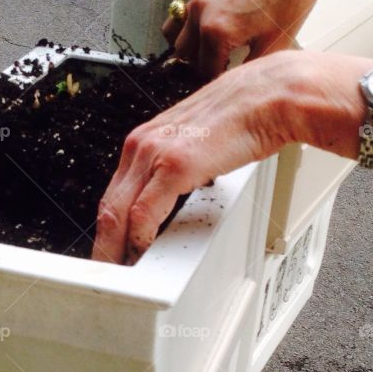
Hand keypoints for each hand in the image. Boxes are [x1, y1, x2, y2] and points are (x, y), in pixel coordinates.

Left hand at [92, 53, 316, 264]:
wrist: (267, 97)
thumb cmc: (241, 118)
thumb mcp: (195, 145)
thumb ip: (178, 168)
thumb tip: (176, 196)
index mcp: (145, 141)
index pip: (114, 194)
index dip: (110, 228)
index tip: (113, 250)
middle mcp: (142, 146)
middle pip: (108, 206)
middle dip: (105, 245)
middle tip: (106, 272)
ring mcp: (155, 155)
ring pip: (118, 212)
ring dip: (116, 248)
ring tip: (118, 274)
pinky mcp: (174, 166)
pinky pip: (144, 212)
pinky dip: (140, 238)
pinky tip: (143, 254)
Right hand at [162, 0, 332, 78]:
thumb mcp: (274, 46)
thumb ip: (249, 70)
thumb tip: (238, 85)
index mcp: (218, 31)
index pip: (205, 73)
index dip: (217, 84)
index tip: (226, 88)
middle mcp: (203, 13)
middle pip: (186, 58)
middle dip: (203, 69)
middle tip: (224, 73)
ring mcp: (201, 0)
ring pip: (178, 39)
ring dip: (191, 52)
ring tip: (214, 57)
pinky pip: (181, 18)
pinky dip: (187, 32)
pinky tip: (208, 37)